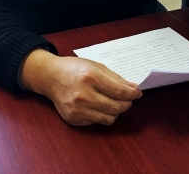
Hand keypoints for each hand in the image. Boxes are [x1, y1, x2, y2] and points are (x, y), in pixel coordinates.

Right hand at [20, 49, 141, 125]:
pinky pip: (96, 122)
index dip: (132, 94)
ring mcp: (77, 109)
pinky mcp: (73, 119)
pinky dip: (102, 115)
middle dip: (126, 104)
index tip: (138, 93)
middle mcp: (83, 95)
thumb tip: (133, 88)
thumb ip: (116, 78)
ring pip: (108, 118)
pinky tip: (98, 105)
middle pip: (115, 107)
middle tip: (128, 99)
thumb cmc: (74, 68)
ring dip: (116, 112)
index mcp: (90, 77)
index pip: (118, 91)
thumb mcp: (96, 66)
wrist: (50, 77)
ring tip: (114, 103)